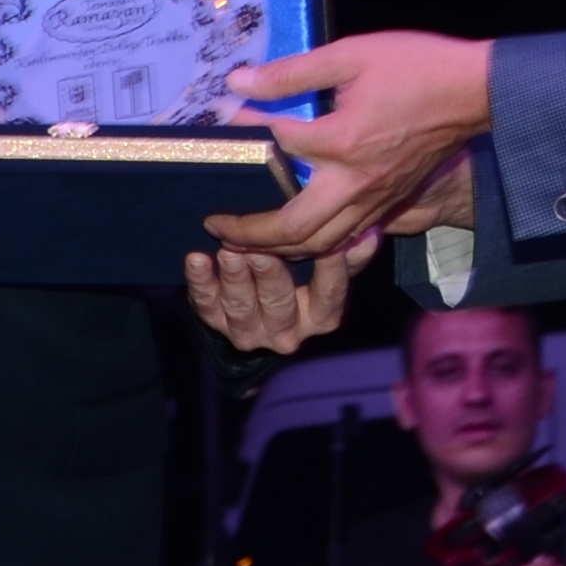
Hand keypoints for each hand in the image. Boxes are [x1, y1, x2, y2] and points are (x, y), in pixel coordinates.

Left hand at [185, 234, 378, 354]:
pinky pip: (205, 305)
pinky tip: (196, 260)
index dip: (330, 270)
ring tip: (227, 251)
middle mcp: (286, 332)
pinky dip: (199, 282)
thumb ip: (349, 254)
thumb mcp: (329, 270)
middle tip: (260, 248)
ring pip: (241, 307)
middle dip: (269, 274)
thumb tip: (369, 233)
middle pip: (279, 303)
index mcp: (319, 318)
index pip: (329, 295)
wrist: (255, 311)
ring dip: (234, 278)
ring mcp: (249, 331)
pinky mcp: (215, 323)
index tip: (328, 244)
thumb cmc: (300, 280)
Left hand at [207, 32, 493, 257]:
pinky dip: (316, 244)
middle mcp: (356, 182)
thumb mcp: (350, 55)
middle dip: (249, 234)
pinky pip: (347, 237)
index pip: (277, 145)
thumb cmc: (416, 67)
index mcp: (342, 141)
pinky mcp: (390, 202)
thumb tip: (240, 82)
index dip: (246, 131)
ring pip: (321, 243)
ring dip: (280, 248)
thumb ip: (293, 73)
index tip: (226, 120)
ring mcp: (375, 198)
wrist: (475, 92)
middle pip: (293, 228)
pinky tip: (298, 237)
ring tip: (247, 241)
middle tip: (216, 227)